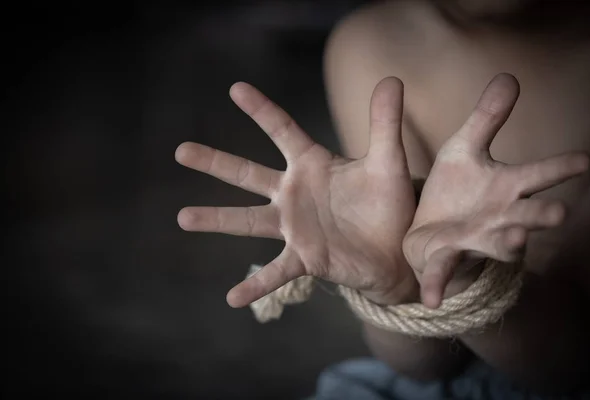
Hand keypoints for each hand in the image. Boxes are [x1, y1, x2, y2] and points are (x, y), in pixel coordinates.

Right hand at [176, 77, 417, 306]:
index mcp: (313, 164)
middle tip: (181, 151)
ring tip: (183, 217)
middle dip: (215, 162)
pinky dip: (255, 284)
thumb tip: (391, 79)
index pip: (282, 131)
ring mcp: (294, 226)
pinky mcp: (304, 257)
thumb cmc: (390, 203)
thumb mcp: (388, 162)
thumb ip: (385, 124)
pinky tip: (232, 298)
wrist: (398, 249)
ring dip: (216, 219)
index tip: (236, 88)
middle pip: (247, 173)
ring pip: (248, 220)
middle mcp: (294, 193)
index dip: (261, 109)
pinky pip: (275, 271)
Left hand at [402, 73, 589, 307]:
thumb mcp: (464, 148)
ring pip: (495, 244)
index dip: (558, 168)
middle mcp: (499, 218)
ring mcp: (474, 241)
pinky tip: (431, 299)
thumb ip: (487, 118)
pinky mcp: (445, 258)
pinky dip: (438, 285)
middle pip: (526, 215)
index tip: (584, 160)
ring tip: (516, 241)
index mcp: (505, 188)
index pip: (536, 175)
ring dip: (506, 244)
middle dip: (540, 215)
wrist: (430, 229)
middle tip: (558, 212)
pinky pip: (442, 273)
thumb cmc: (455, 189)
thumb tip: (509, 76)